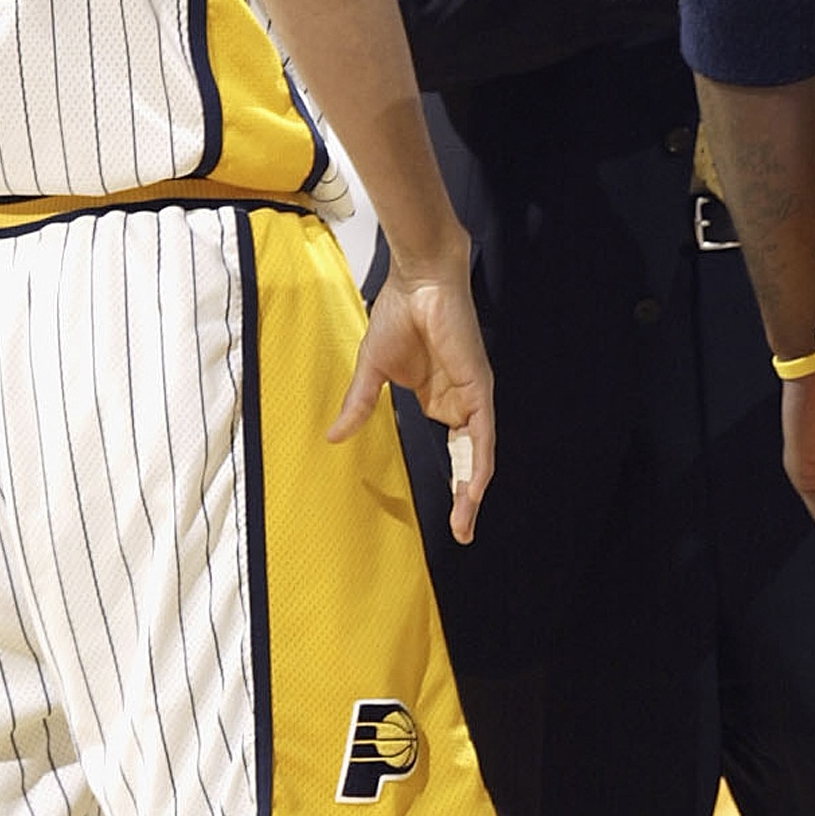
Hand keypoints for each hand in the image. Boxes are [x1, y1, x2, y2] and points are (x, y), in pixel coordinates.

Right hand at [331, 257, 494, 543]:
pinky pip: (483, 435)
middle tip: (461, 533)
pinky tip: (473, 489)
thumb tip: (332, 437)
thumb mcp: (372, 370)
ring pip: (479, 455)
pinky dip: (479, 463)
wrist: (420, 282)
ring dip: (472, 491)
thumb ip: (359, 405)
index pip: (454, 451)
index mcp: (440, 400)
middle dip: (465, 499)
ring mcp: (472, 398)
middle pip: (470, 461)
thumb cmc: (399, 316)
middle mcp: (460, 404)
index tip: (448, 519)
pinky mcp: (478, 388)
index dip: (454, 483)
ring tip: (464, 525)